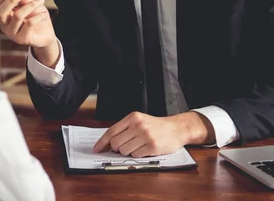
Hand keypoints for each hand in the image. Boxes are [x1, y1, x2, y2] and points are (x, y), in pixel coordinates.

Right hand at [0, 0, 55, 49]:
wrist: (46, 32)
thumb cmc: (36, 16)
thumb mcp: (29, 2)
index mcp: (3, 16)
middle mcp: (4, 26)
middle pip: (0, 13)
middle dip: (11, 0)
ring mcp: (12, 33)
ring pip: (17, 16)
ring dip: (30, 5)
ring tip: (40, 1)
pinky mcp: (21, 39)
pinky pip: (29, 23)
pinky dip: (38, 16)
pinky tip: (43, 14)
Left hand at [92, 111, 213, 156]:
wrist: (176, 128)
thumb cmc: (156, 126)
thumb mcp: (140, 121)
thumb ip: (125, 129)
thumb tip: (108, 143)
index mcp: (133, 117)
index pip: (112, 131)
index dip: (102, 142)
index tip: (96, 149)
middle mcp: (138, 125)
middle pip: (116, 143)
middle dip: (117, 148)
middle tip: (125, 146)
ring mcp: (145, 136)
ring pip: (124, 151)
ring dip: (128, 152)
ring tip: (138, 146)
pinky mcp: (152, 146)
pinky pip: (136, 155)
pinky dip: (138, 155)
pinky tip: (145, 149)